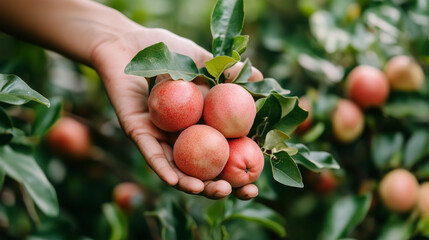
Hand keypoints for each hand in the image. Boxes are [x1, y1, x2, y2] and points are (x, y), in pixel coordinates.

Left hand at [90, 27, 262, 199]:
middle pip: (203, 169)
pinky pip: (149, 153)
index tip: (259, 180)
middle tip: (243, 192)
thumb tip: (260, 78)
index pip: (223, 152)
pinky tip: (173, 181)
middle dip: (220, 185)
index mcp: (199, 124)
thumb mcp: (202, 61)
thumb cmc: (168, 50)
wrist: (130, 40)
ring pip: (176, 168)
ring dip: (192, 185)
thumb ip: (228, 72)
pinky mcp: (137, 131)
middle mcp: (180, 136)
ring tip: (209, 191)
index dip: (240, 169)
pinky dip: (161, 167)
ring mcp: (159, 136)